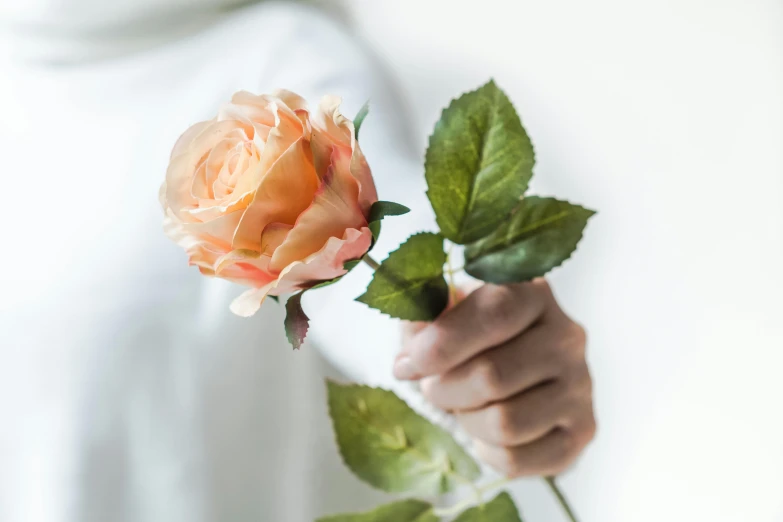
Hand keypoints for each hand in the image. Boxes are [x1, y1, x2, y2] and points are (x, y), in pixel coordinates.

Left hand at [395, 279, 594, 477]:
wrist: (515, 374)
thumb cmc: (468, 339)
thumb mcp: (441, 315)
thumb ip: (421, 320)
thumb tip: (412, 354)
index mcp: (533, 293)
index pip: (495, 313)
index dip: (443, 344)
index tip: (407, 365)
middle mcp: (567, 335)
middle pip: (493, 376)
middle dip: (445, 390)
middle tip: (433, 388)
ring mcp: (581, 385)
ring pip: (505, 423)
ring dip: (466, 421)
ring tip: (463, 407)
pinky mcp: (582, 430)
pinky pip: (517, 459)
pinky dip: (486, 452)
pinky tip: (486, 433)